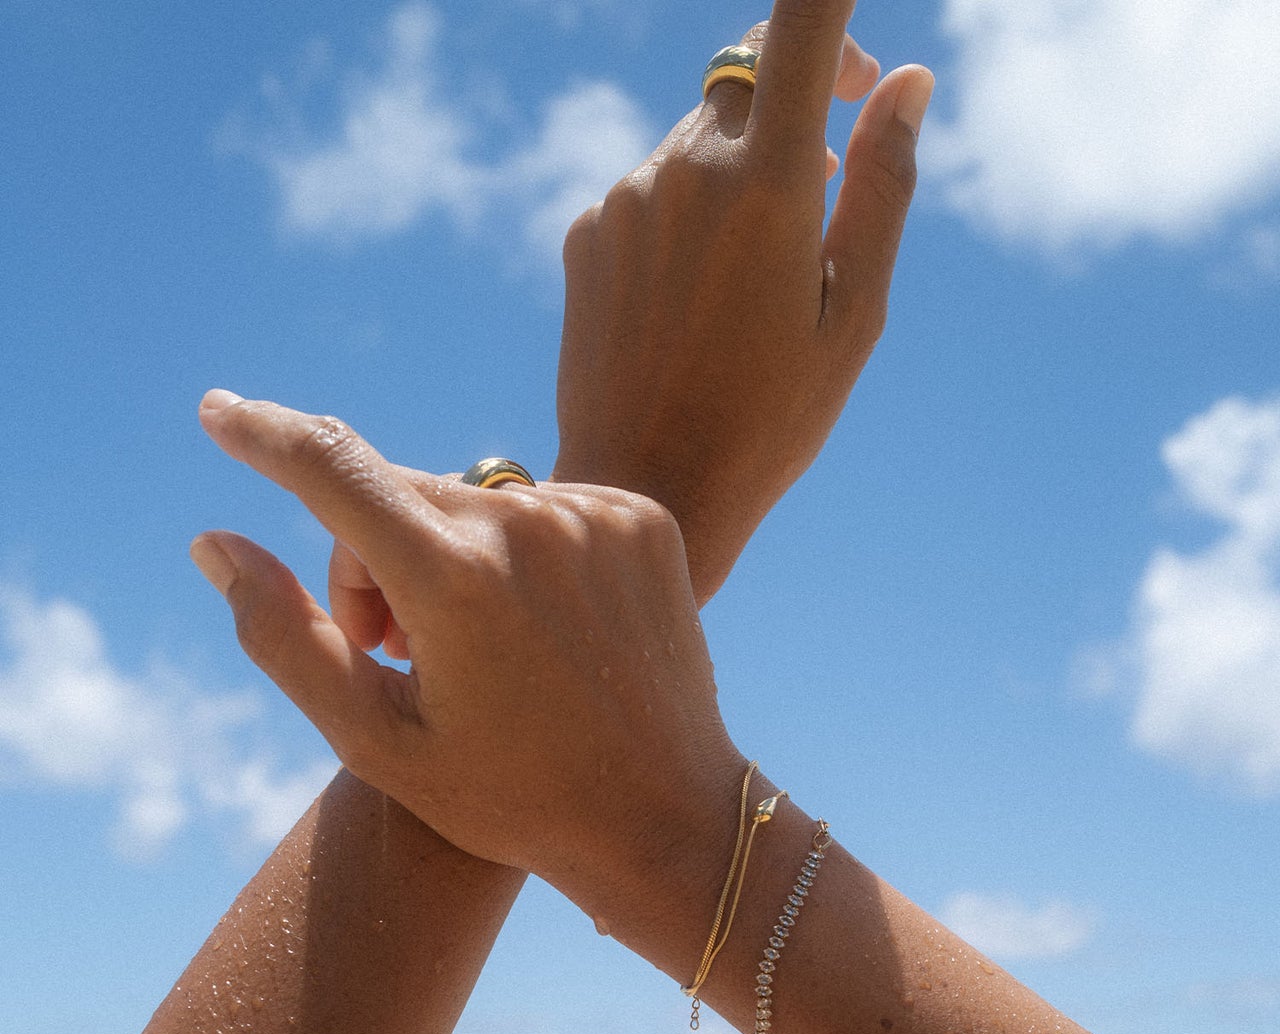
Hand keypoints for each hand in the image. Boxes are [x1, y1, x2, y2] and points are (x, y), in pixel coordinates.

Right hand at [192, 393, 745, 919]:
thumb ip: (286, 638)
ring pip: (470, 501)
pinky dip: (521, 555)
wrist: (665, 819)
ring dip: (449, 557)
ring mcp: (596, 516)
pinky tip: (542, 631)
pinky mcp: (642, 520)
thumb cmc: (513, 798)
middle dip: (372, 561)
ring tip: (483, 653)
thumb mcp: (379, 743)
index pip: (332, 470)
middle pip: (396, 495)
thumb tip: (214, 544)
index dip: (265, 436)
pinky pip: (542, 508)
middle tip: (398, 651)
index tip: (220, 409)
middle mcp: (529, 527)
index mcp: (455, 582)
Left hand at [553, 0, 932, 600]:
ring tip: (757, 282)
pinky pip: (649, 193)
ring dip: (737, 177)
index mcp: (766, 186)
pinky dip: (684, 220)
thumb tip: (906, 83)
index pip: (801, 25)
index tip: (856, 55)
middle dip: (799, 103)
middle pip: (747, 80)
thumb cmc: (767, 421)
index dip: (835, 4)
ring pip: (697, 145)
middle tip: (830, 177)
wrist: (642, 495)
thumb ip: (882, 187)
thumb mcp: (852, 316)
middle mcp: (684, 171)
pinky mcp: (584, 235)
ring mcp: (624, 200)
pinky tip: (696, 306)